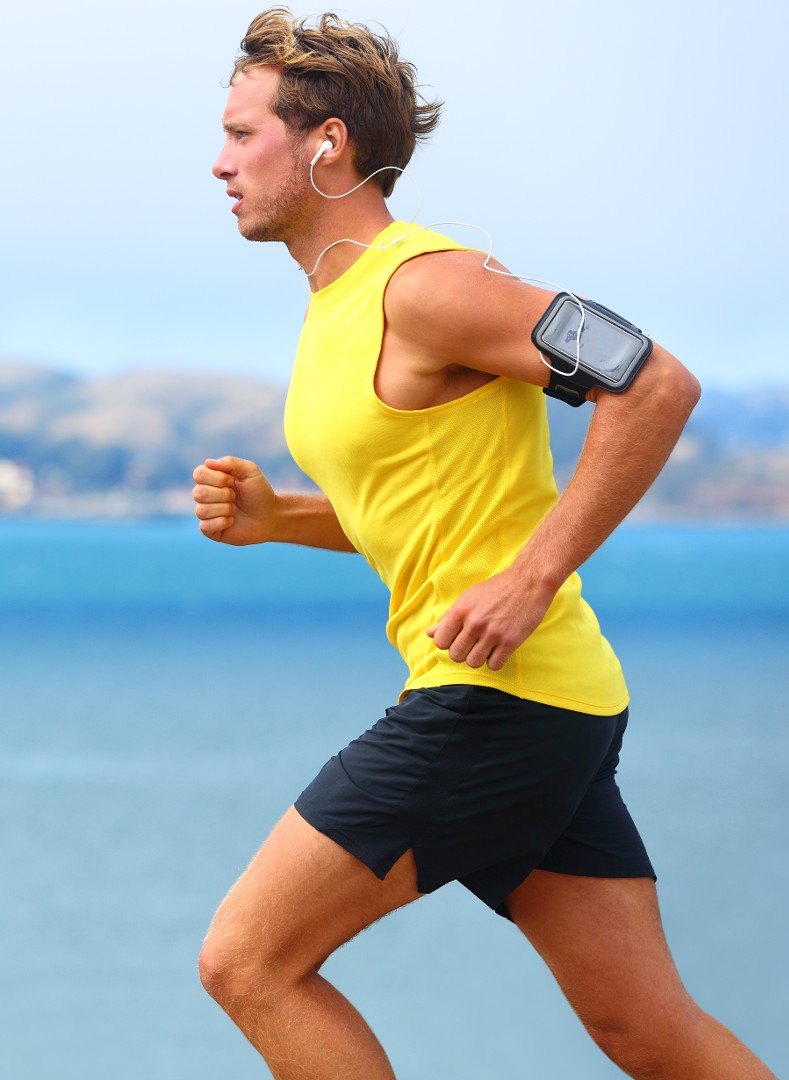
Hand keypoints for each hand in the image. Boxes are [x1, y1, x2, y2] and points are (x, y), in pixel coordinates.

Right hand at [192, 456, 277, 545]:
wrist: (270, 516)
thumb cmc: (259, 492)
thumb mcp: (250, 471)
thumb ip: (231, 462)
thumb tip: (208, 462)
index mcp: (210, 478)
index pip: (199, 474)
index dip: (218, 479)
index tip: (233, 481)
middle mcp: (205, 494)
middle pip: (199, 493)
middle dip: (224, 495)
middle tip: (235, 497)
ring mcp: (206, 512)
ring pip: (201, 511)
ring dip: (224, 509)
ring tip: (235, 510)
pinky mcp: (209, 530)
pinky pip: (205, 526)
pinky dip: (222, 522)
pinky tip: (231, 521)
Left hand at [426, 568, 555, 670]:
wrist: (529, 582)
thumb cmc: (497, 589)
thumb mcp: (468, 598)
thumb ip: (448, 617)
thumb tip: (430, 634)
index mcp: (461, 610)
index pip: (440, 642)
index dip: (448, 642)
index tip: (458, 637)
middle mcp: (475, 623)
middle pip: (456, 655)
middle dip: (463, 652)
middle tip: (473, 642)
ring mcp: (493, 633)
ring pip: (473, 663)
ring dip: (478, 658)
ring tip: (486, 646)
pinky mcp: (510, 641)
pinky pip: (494, 665)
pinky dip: (495, 661)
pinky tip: (499, 649)